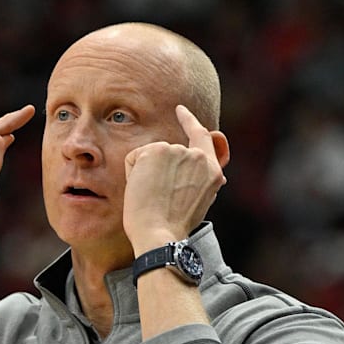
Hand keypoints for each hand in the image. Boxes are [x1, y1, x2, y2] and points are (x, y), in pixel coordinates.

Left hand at [122, 105, 228, 253]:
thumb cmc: (173, 226)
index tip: (180, 110)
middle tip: (156, 198)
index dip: (190, 122)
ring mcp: (177, 152)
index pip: (202, 137)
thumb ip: (199, 179)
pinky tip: (141, 190)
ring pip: (150, 156)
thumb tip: (207, 167)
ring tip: (152, 197)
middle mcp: (198, 157)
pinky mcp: (157, 151)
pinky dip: (132, 174)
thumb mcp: (198, 201)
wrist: (159, 234)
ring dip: (144, 174)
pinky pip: (134, 158)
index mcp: (212, 171)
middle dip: (155, 171)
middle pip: (167, 153)